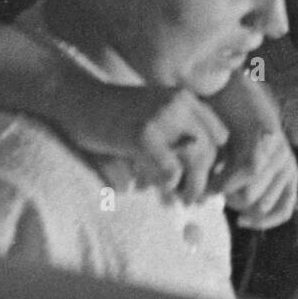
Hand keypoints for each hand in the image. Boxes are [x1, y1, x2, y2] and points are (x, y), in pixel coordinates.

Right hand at [57, 74, 229, 203]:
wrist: (78, 98)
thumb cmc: (113, 113)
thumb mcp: (153, 114)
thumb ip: (176, 135)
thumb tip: (198, 176)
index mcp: (186, 99)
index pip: (219, 135)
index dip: (216, 162)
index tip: (204, 180)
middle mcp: (180, 104)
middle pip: (211, 149)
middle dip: (206, 179)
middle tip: (194, 198)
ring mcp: (162, 118)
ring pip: (197, 160)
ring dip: (192, 187)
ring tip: (182, 200)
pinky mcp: (143, 135)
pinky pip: (171, 170)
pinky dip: (167, 184)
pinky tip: (154, 186)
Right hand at [214, 80, 297, 230]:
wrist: (230, 93)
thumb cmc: (232, 132)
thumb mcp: (244, 165)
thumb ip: (247, 190)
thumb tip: (243, 219)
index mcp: (286, 174)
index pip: (281, 211)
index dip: (260, 222)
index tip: (239, 222)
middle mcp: (287, 164)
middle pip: (261, 207)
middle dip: (235, 204)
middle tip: (217, 190)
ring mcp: (279, 152)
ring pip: (252, 194)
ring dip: (227, 193)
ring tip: (212, 180)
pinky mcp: (266, 140)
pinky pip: (247, 173)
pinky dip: (226, 181)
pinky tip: (212, 179)